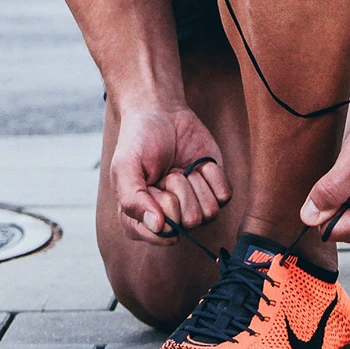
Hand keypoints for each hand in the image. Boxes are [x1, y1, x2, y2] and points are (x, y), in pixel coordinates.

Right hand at [110, 104, 231, 245]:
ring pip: (209, 213)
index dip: (162, 209)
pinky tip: (197, 164)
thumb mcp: (125, 167)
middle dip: (178, 190)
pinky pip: (224, 196)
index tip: (152, 186)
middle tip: (166, 172)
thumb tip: (158, 227)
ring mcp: (194, 206)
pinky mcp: (214, 191)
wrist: (161, 112)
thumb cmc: (138, 141)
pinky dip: (212, 175)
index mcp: (142, 220)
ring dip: (194, 183)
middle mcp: (170, 219)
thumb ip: (132, 200)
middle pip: (189, 223)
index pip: (163, 235)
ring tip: (180, 168)